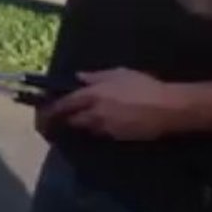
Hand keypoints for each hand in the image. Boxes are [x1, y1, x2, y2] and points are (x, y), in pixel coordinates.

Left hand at [39, 68, 192, 140]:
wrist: (168, 108)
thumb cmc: (144, 86)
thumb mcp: (119, 74)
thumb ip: (95, 76)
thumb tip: (79, 77)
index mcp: (93, 94)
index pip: (65, 104)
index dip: (52, 109)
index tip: (43, 111)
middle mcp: (95, 113)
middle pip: (72, 120)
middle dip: (63, 120)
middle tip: (58, 119)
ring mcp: (106, 128)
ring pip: (85, 128)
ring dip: (81, 125)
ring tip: (82, 120)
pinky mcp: (117, 138)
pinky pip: (100, 134)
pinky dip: (96, 129)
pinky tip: (102, 124)